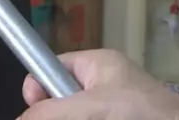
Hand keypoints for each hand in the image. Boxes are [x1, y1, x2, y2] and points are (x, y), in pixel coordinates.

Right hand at [19, 49, 178, 119]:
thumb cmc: (142, 113)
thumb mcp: (91, 108)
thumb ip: (51, 112)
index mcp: (97, 65)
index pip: (52, 68)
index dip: (38, 88)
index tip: (36, 107)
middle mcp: (104, 84)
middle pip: (61, 100)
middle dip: (55, 115)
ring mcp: (114, 109)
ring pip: (77, 115)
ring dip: (70, 119)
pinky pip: (93, 119)